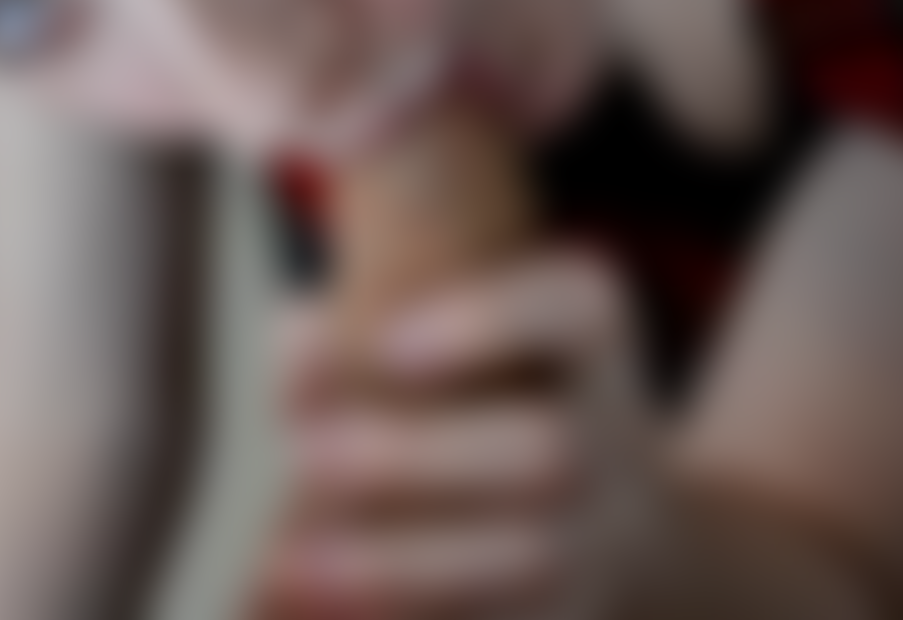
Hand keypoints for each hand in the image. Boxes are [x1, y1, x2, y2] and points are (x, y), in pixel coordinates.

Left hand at [256, 249, 676, 619]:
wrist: (612, 520)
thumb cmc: (482, 391)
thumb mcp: (450, 331)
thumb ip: (368, 325)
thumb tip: (298, 354)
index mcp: (587, 326)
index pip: (566, 312)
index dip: (486, 327)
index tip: (391, 345)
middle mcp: (612, 434)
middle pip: (541, 451)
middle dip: (416, 459)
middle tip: (306, 456)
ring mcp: (606, 535)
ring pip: (525, 559)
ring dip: (398, 564)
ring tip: (289, 562)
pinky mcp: (578, 614)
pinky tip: (334, 615)